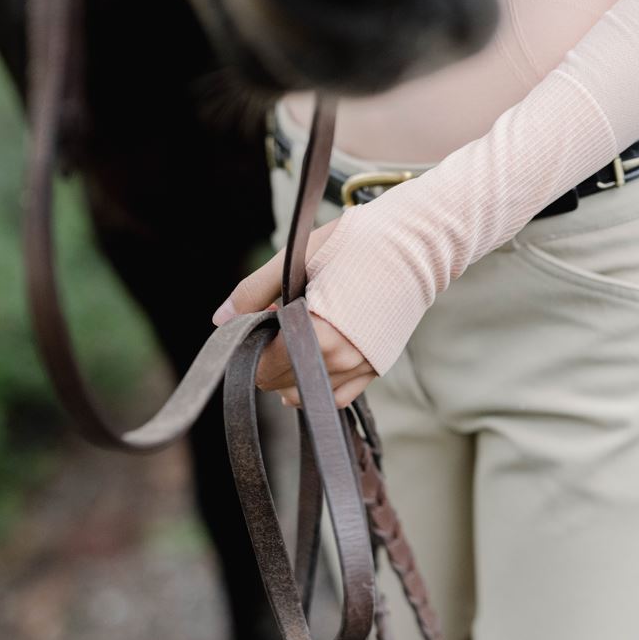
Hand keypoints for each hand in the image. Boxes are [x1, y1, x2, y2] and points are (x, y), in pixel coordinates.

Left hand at [212, 219, 376, 407]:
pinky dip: (317, 387)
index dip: (253, 342)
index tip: (263, 315)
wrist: (417, 242)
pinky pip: (337, 398)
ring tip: (297, 335)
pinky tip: (311, 362)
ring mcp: (362, 368)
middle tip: (281, 318)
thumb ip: (254, 290)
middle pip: (281, 382)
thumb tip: (221, 319)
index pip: (265, 365)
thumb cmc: (357, 242)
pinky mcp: (376, 368)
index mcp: (319, 333)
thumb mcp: (298, 258)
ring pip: (306, 395)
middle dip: (270, 355)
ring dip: (291, 372)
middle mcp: (343, 360)